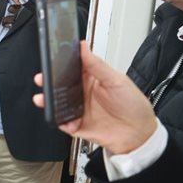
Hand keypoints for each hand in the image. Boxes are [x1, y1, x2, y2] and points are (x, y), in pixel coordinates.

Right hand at [32, 42, 158, 153]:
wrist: (140, 135)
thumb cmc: (134, 106)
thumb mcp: (117, 81)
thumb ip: (98, 65)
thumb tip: (84, 47)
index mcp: (92, 79)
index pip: (72, 68)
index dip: (61, 64)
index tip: (52, 59)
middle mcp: (83, 94)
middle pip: (61, 86)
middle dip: (49, 82)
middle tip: (42, 78)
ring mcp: (79, 110)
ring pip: (58, 104)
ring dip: (48, 101)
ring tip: (43, 99)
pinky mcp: (77, 125)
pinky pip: (63, 123)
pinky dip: (59, 121)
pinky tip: (62, 119)